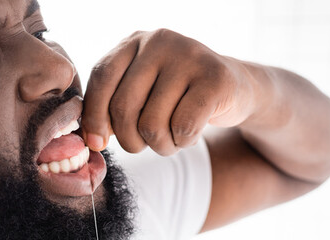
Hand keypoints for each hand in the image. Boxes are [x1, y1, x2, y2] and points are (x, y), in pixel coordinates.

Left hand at [81, 29, 261, 155]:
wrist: (236, 89)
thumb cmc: (179, 97)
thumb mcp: (143, 91)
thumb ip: (114, 105)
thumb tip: (93, 139)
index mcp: (135, 41)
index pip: (102, 76)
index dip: (94, 115)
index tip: (97, 143)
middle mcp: (160, 41)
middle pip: (124, 105)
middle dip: (130, 139)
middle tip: (142, 146)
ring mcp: (189, 56)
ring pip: (152, 124)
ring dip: (160, 146)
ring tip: (171, 140)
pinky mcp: (215, 78)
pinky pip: (183, 127)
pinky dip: (184, 142)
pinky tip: (191, 134)